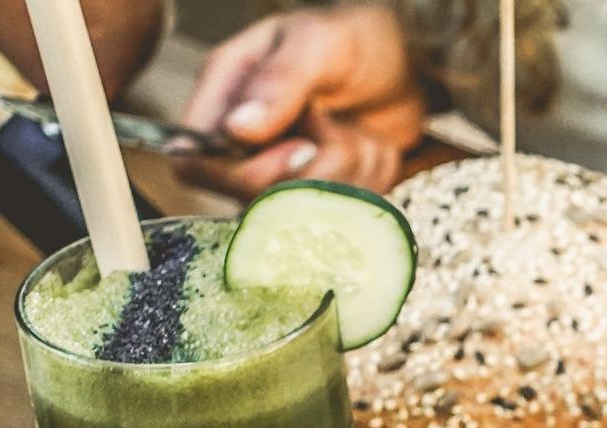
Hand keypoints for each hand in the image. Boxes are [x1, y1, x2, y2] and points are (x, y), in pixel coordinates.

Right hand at [180, 6, 423, 196]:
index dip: (240, 172)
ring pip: (304, 205)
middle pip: (252, 195)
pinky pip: (344, 209)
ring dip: (350, 168)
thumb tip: (235, 131)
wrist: (411, 60)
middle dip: (311, 167)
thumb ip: (279, 85)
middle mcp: (248, 137)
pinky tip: (376, 146)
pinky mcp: (324, 186)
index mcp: (227, 94)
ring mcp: (286, 166)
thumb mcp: (318, 46)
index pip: (195, 161)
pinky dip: (371, 180)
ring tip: (363, 129)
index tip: (298, 147)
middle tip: (338, 127)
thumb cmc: (356, 39)